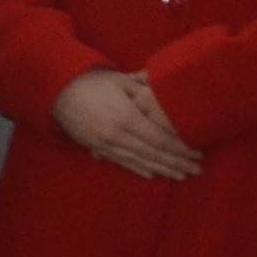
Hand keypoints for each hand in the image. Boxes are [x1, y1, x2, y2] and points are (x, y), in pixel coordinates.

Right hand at [53, 68, 201, 180]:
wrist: (60, 92)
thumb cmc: (95, 82)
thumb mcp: (123, 81)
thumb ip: (147, 88)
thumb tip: (170, 87)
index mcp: (127, 118)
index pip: (159, 138)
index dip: (179, 148)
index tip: (196, 153)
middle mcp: (118, 135)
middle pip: (153, 153)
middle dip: (176, 162)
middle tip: (196, 170)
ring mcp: (107, 144)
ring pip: (139, 161)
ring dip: (162, 169)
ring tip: (180, 175)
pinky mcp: (97, 148)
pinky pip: (121, 162)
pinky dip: (138, 168)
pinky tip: (152, 174)